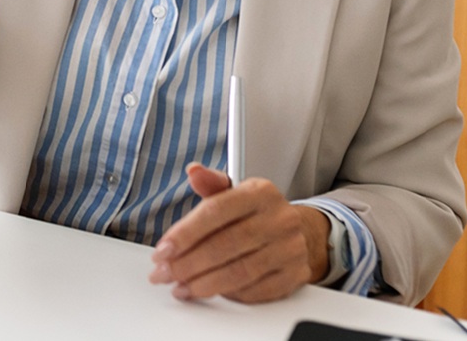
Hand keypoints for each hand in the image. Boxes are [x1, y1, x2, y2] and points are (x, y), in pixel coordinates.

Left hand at [147, 164, 330, 302]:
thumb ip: (211, 183)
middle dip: (187, 264)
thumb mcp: (236, 191)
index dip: (184, 234)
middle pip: (225, 245)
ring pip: (239, 272)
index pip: (215, 212)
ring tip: (180, 287)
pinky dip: (228, 295)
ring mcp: (290, 248)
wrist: (304, 231)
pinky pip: (256, 291)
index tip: (162, 251)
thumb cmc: (258, 213)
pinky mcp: (294, 274)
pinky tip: (209, 293)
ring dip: (203, 284)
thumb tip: (194, 171)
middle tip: (163, 274)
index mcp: (260, 192)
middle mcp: (279, 218)